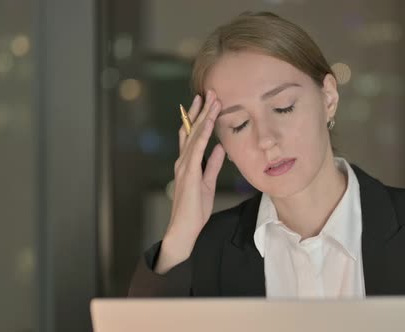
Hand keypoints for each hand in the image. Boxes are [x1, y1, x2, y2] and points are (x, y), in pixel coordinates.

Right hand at [155, 90, 224, 273]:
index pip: (193, 135)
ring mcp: (184, 166)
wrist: (185, 227)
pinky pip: (196, 150)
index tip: (207, 102)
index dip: (199, 117)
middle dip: (200, 110)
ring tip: (211, 99)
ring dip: (203, 116)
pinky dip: (203, 134)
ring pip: (194, 135)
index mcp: (187, 163)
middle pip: (191, 130)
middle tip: (209, 91)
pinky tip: (208, 122)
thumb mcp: (208, 182)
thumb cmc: (195, 209)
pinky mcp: (189, 173)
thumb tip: (221, 148)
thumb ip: (213, 164)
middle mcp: (183, 161)